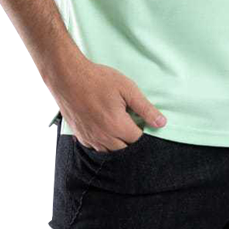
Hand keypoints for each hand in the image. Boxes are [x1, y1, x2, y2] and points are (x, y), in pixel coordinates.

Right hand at [49, 58, 166, 151]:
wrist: (67, 77)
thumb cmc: (98, 79)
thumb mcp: (126, 88)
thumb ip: (145, 108)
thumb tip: (161, 123)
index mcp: (117, 125)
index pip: (138, 140)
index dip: (143, 131)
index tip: (141, 121)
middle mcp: (103, 137)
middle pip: (125, 149)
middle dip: (131, 139)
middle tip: (130, 122)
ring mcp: (90, 138)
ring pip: (110, 151)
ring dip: (118, 143)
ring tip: (118, 125)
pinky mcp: (81, 136)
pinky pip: (96, 148)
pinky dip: (104, 142)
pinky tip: (105, 128)